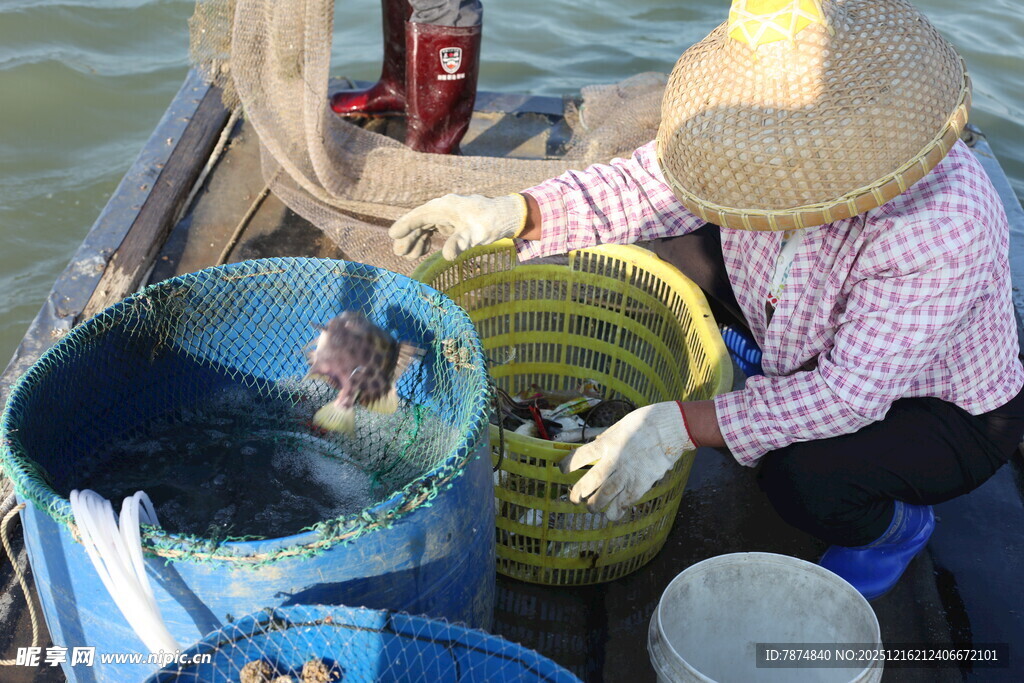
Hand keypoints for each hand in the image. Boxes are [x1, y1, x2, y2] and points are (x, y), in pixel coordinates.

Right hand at [389, 193, 527, 260]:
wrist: (505, 217)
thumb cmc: (489, 223)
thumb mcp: (474, 235)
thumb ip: (459, 243)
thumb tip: (446, 256)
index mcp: (445, 206)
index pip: (420, 215)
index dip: (405, 225)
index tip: (393, 235)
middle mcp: (443, 207)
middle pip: (420, 222)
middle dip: (408, 237)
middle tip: (399, 253)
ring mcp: (446, 214)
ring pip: (425, 226)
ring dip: (416, 240)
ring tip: (408, 257)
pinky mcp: (450, 221)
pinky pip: (432, 229)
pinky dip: (425, 240)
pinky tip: (421, 252)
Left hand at [558, 402, 695, 520]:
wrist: (671, 426)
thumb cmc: (646, 421)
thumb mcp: (619, 426)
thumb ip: (605, 439)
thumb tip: (594, 447)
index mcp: (607, 443)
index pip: (580, 456)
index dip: (567, 465)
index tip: (562, 470)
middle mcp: (614, 460)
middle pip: (590, 482)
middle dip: (579, 493)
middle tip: (575, 499)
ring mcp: (628, 472)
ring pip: (606, 495)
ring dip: (596, 505)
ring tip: (592, 509)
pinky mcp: (643, 482)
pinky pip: (627, 500)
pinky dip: (618, 509)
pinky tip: (613, 514)